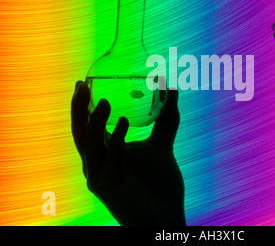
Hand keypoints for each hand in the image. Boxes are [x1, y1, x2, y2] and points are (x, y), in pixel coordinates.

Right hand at [71, 81, 185, 225]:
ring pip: (89, 145)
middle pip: (80, 132)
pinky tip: (121, 121)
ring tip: (103, 101)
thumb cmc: (160, 184)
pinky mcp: (108, 187)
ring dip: (94, 122)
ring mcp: (100, 176)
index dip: (82, 106)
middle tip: (82, 86)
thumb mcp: (161, 145)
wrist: (166, 216)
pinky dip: (114, 140)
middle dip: (78, 109)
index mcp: (106, 153)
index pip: (88, 126)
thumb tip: (172, 91)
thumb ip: (165, 120)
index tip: (82, 83)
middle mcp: (98, 163)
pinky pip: (109, 159)